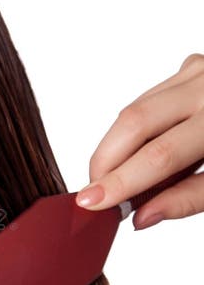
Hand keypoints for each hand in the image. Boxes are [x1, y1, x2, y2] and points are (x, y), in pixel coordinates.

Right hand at [75, 53, 203, 228]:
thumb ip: (191, 198)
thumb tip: (141, 216)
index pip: (159, 155)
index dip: (120, 182)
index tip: (91, 204)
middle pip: (134, 122)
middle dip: (105, 162)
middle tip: (94, 196)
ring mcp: (198, 71)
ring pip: (134, 109)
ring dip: (116, 149)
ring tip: (117, 184)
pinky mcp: (191, 68)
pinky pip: (147, 100)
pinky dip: (134, 133)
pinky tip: (137, 157)